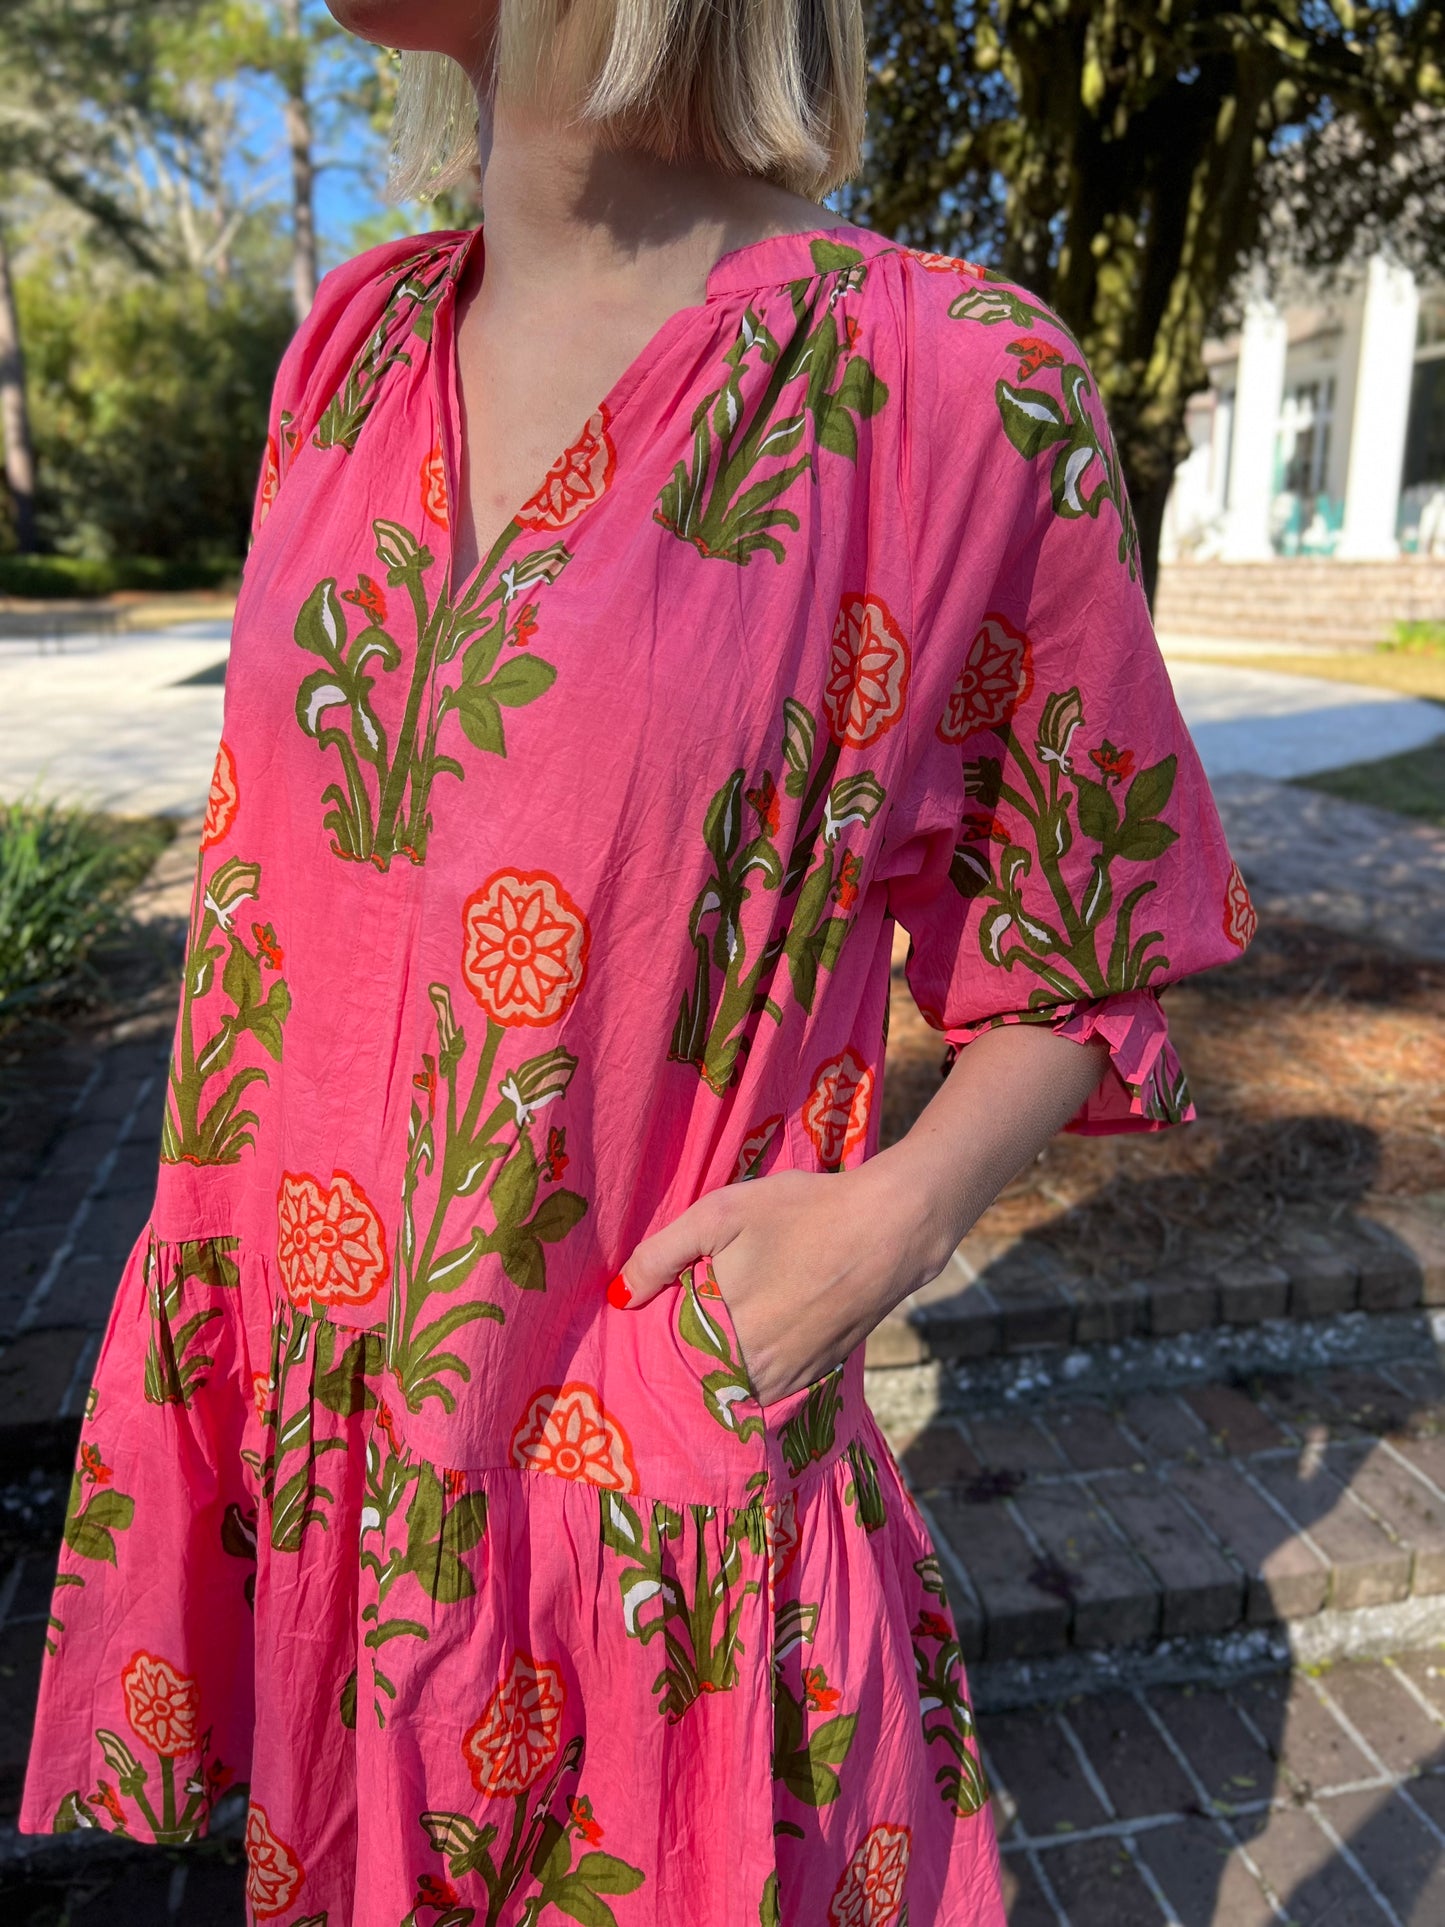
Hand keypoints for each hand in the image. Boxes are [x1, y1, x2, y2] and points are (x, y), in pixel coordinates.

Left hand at [608, 1162, 954, 1406]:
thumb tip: (620, 1297)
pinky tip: (753, 1337)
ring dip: (718, 1370)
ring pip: (735, 1389)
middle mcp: (756, 1371)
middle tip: (681, 1324)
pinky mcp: (816, 1374)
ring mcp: (791, 1378)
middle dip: (684, 1359)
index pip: (666, 1361)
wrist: (889, 1229)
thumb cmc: (801, 1213)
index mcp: (724, 1336)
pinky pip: (768, 1388)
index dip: (652, 1346)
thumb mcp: (721, 1214)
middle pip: (700, 1379)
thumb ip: (662, 1255)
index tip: (643, 1329)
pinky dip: (752, 1372)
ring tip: (715, 1331)